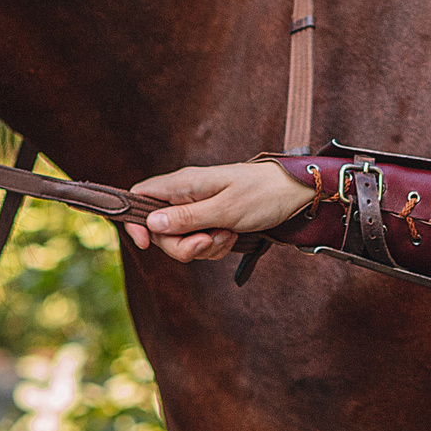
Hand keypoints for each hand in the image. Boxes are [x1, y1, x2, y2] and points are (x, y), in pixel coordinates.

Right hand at [123, 161, 320, 262]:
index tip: (146, 243)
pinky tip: (233, 238)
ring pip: (182, 240)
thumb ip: (186, 218)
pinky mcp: (213, 221)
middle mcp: (187, 194)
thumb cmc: (263, 194)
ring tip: (228, 235)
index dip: (135, 221)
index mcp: (183, 183)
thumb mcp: (224, 210)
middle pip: (160, 229)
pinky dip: (215, 247)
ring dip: (203, 247)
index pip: (140, 196)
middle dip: (181, 244)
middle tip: (208, 241)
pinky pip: (201, 243)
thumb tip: (150, 224)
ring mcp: (199, 208)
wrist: (296, 194)